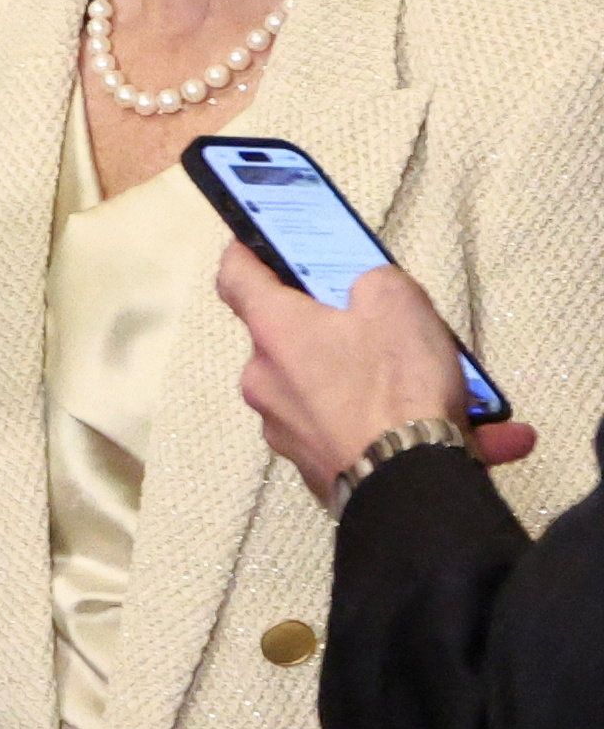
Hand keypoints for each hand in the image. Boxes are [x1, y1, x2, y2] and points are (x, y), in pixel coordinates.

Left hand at [222, 246, 528, 502]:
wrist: (407, 485)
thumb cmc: (395, 387)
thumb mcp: (397, 302)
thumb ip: (374, 282)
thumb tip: (365, 290)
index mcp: (275, 331)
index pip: (238, 278)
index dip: (248, 253)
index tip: (254, 243)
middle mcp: (268, 380)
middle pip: (299, 342)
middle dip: (347, 335)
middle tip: (394, 330)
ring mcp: (289, 429)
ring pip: (345, 394)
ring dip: (398, 391)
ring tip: (464, 395)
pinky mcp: (319, 467)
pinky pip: (367, 436)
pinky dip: (413, 433)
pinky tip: (489, 436)